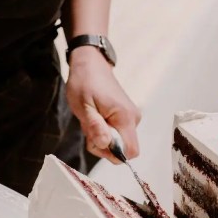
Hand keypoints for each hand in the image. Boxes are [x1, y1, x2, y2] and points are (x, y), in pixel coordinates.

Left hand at [66, 46, 141, 162]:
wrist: (90, 64)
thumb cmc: (85, 82)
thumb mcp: (84, 107)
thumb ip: (95, 127)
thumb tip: (106, 144)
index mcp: (125, 117)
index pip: (130, 151)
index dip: (112, 153)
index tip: (97, 139)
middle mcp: (133, 119)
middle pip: (122, 149)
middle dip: (103, 145)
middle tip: (89, 126)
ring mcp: (131, 117)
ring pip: (118, 142)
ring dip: (101, 136)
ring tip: (91, 118)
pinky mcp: (127, 116)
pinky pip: (117, 134)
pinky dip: (104, 130)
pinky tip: (96, 117)